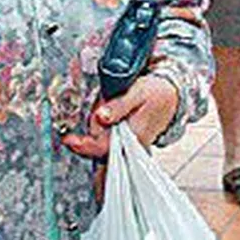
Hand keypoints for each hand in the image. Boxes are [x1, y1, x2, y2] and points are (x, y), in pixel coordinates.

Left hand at [63, 75, 179, 158]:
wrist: (169, 96)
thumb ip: (118, 106)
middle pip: (98, 144)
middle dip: (93, 126)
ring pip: (101, 140)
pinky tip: (110, 114)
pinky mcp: (124, 141)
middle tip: (104, 105)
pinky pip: (107, 139)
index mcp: (134, 136)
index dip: (84, 145)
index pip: (103, 148)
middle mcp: (130, 146)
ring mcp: (127, 145)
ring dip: (98, 124)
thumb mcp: (137, 92)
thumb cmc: (155, 93)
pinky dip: (103, 127)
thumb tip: (101, 116)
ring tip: (112, 105)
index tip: (69, 140)